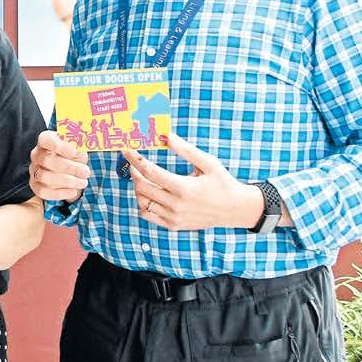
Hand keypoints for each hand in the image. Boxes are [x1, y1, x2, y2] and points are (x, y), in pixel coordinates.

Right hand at [30, 130, 90, 202]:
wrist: (68, 169)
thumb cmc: (72, 155)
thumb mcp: (78, 147)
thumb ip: (79, 145)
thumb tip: (80, 149)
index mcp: (45, 140)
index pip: (46, 140)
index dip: (59, 146)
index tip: (74, 152)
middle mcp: (36, 154)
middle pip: (47, 160)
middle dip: (69, 168)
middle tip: (86, 172)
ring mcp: (34, 170)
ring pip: (45, 177)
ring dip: (67, 181)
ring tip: (83, 182)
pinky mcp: (35, 185)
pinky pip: (43, 191)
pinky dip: (60, 193)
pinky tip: (73, 191)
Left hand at [122, 134, 263, 230]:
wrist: (235, 209)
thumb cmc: (222, 182)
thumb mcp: (208, 163)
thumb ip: (185, 150)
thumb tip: (166, 135)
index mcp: (184, 188)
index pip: (150, 172)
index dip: (135, 160)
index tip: (126, 150)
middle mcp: (176, 205)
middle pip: (142, 187)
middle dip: (133, 172)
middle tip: (133, 162)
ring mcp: (173, 217)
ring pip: (142, 201)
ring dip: (137, 187)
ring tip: (143, 176)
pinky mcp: (173, 225)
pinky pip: (147, 214)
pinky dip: (142, 203)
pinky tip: (149, 193)